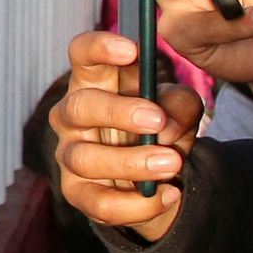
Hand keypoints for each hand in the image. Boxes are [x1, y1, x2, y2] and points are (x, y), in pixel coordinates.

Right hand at [52, 29, 202, 240]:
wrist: (160, 181)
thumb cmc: (160, 129)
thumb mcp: (180, 110)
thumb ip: (181, 105)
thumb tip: (165, 124)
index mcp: (95, 82)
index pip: (81, 54)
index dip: (98, 47)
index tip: (130, 49)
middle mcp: (73, 115)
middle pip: (79, 106)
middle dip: (117, 112)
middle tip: (156, 119)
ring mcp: (70, 154)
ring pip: (86, 158)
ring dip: (131, 162)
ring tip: (171, 163)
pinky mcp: (78, 193)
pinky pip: (99, 203)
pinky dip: (137, 204)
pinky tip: (167, 195)